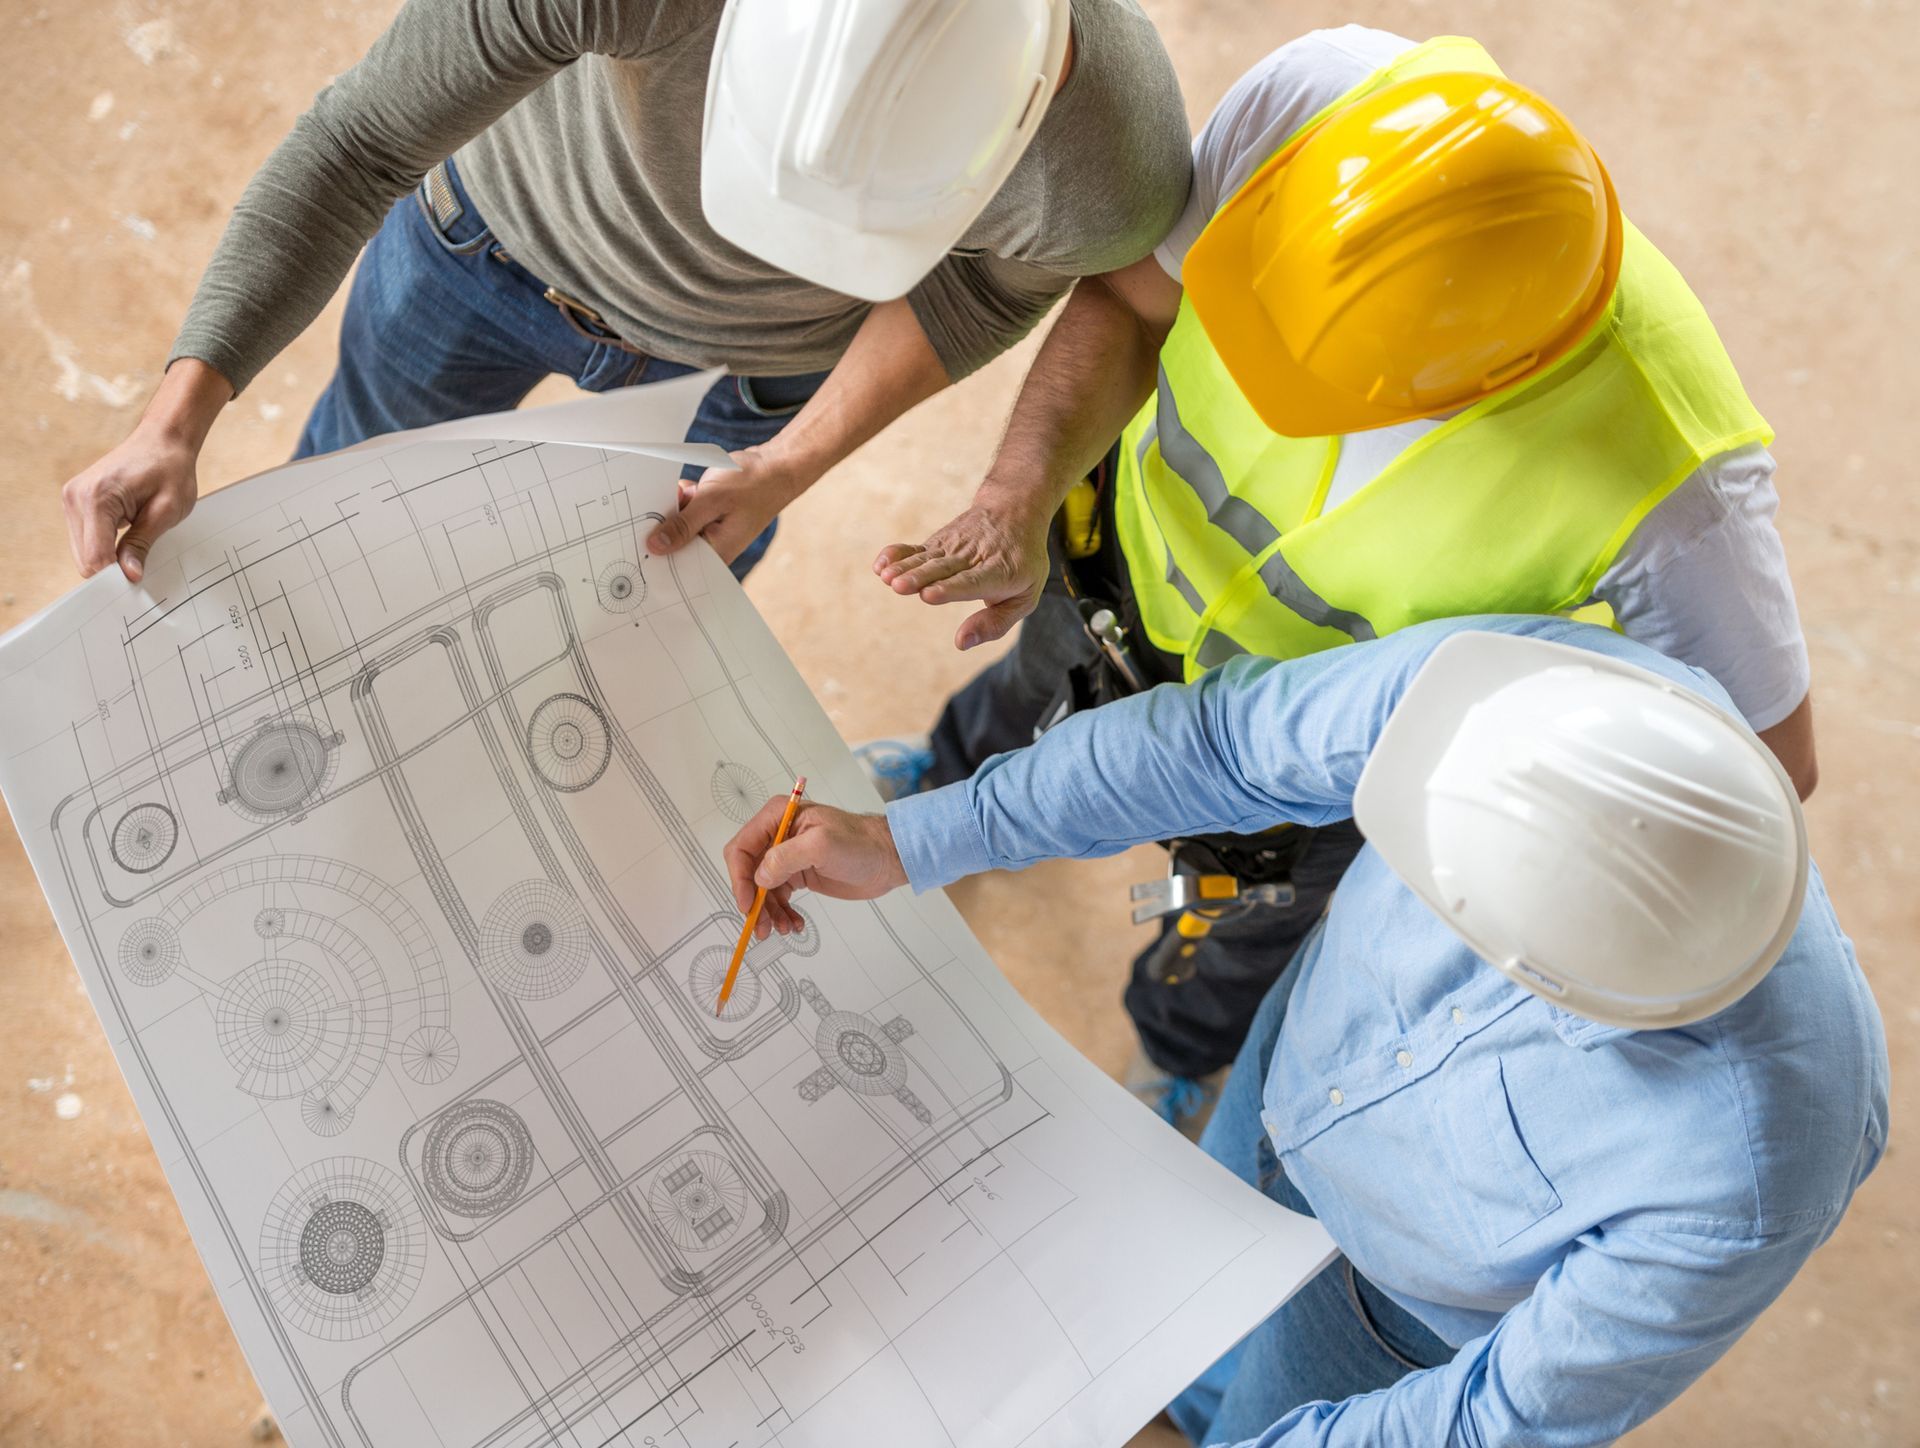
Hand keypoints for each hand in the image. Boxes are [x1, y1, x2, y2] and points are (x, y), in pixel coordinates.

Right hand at [61, 423, 200, 582]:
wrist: (163, 440)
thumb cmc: (169, 469)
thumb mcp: (166, 511)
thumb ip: (142, 544)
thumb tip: (129, 576)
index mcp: (96, 498)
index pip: (95, 557)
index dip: (116, 576)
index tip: (138, 583)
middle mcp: (75, 498)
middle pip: (85, 559)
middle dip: (111, 569)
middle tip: (142, 568)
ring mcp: (72, 499)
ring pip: (82, 553)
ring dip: (108, 557)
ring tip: (136, 545)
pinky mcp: (76, 502)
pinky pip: (85, 539)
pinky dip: (104, 546)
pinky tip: (125, 538)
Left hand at [645, 446, 800, 565]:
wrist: (776, 467)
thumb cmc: (753, 485)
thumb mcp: (712, 501)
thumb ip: (682, 525)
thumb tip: (654, 546)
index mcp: (716, 554)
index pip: (677, 567)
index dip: (654, 557)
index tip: (633, 544)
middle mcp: (711, 547)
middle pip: (672, 545)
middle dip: (663, 524)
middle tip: (667, 504)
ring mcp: (708, 531)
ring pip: (675, 524)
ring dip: (674, 506)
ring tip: (691, 492)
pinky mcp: (707, 517)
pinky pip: (683, 511)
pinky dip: (682, 498)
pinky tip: (692, 488)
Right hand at [722, 799, 906, 939]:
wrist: (886, 859)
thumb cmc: (860, 844)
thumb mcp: (822, 845)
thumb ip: (786, 857)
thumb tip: (759, 878)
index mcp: (777, 817)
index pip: (742, 848)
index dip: (739, 878)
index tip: (748, 904)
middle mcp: (777, 835)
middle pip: (747, 872)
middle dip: (753, 901)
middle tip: (762, 927)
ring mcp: (786, 856)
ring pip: (761, 890)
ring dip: (768, 912)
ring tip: (784, 929)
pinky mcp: (797, 875)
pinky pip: (778, 898)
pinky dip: (781, 914)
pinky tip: (794, 924)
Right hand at [874, 493, 1050, 649]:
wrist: (1015, 511)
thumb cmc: (1022, 564)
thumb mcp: (1025, 597)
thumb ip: (995, 624)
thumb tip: (961, 643)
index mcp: (1001, 572)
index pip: (973, 581)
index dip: (950, 588)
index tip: (928, 595)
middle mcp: (974, 556)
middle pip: (944, 568)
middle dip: (920, 577)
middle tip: (899, 587)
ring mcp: (953, 546)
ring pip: (927, 558)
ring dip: (904, 567)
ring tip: (886, 578)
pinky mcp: (938, 542)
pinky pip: (915, 548)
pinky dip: (897, 554)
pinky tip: (880, 565)